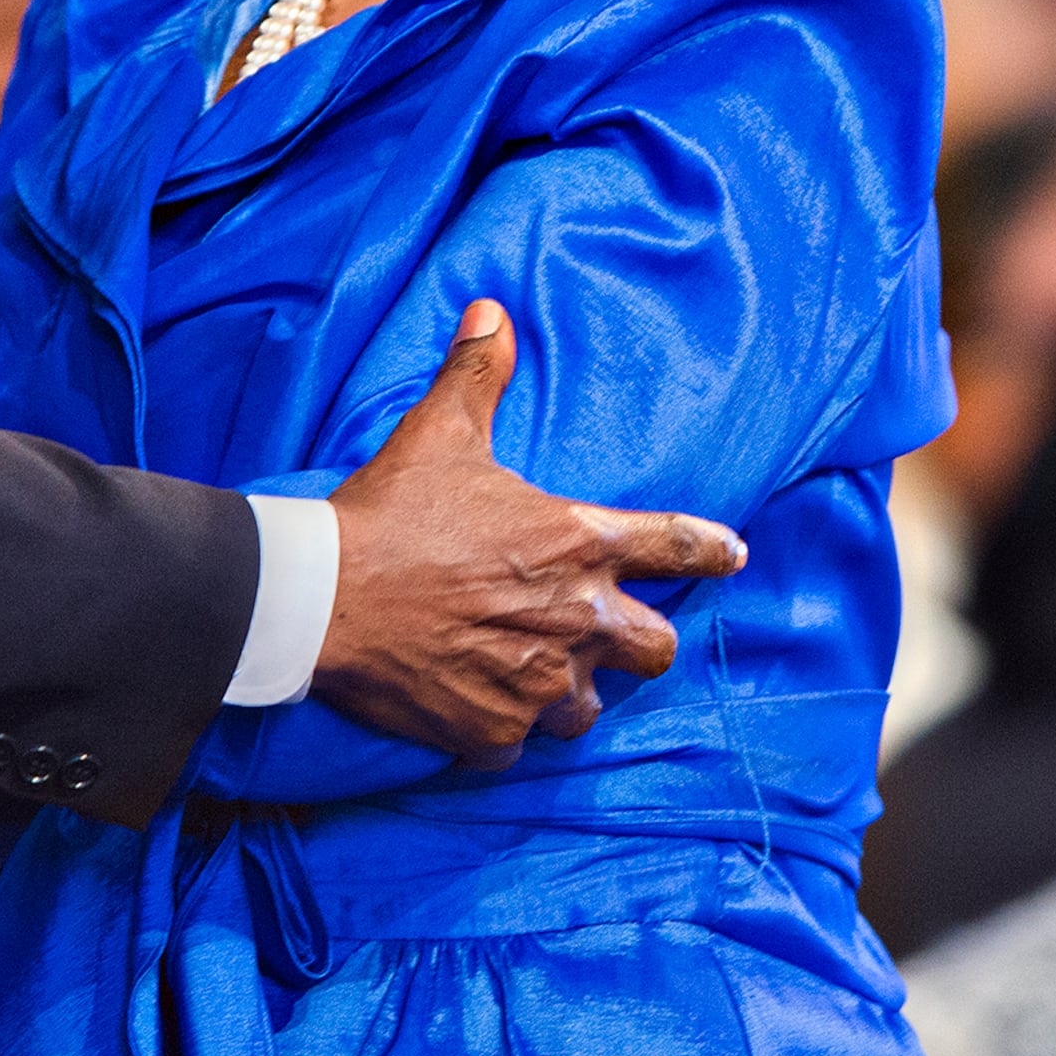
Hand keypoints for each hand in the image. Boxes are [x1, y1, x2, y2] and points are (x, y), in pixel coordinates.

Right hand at [314, 301, 745, 762]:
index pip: (677, 546)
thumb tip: (493, 310)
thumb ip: (478, 374)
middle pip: (657, 648)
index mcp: (580, 543)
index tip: (733, 557)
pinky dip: (504, 732)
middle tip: (607, 631)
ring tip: (542, 677)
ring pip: (591, 708)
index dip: (711, 552)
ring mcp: (537, 684)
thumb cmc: (390, 512)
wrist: (321, 598)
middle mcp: (576, 619)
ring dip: (573, 693)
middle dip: (639, 640)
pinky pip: (520, 745)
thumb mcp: (441, 432)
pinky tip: (481, 712)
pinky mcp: (492, 731)